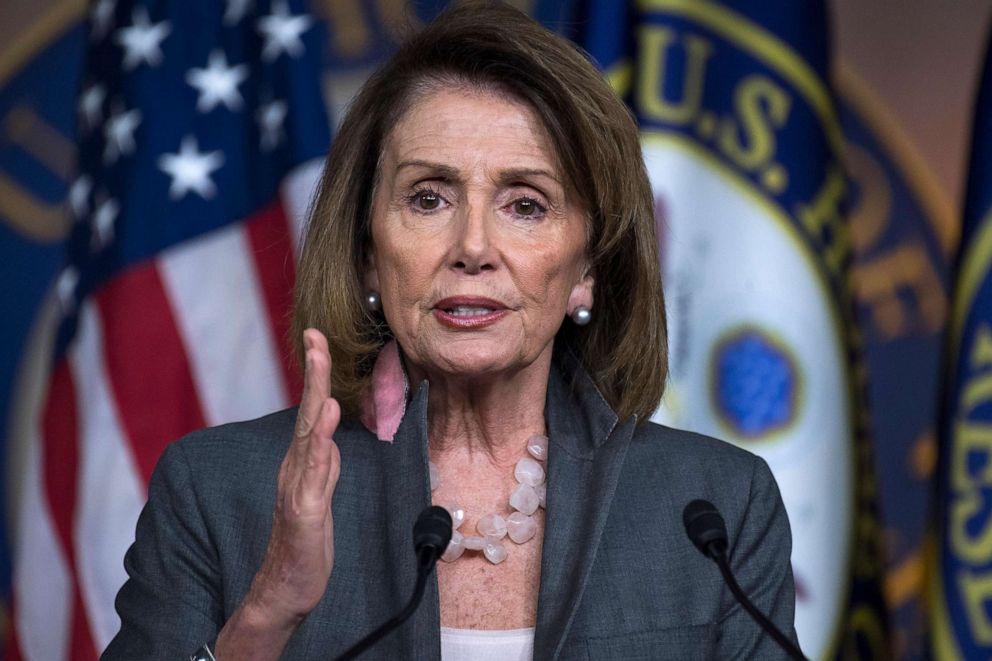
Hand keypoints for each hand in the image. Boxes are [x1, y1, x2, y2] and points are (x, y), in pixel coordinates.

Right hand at [216, 329, 340, 657]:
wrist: (287, 589)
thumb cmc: (304, 543)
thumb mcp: (320, 497)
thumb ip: (323, 467)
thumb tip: (329, 439)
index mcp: (302, 462)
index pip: (313, 410)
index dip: (317, 374)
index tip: (318, 337)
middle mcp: (295, 467)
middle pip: (309, 412)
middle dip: (314, 371)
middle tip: (316, 335)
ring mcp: (297, 487)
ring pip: (309, 435)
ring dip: (316, 398)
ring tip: (320, 364)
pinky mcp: (304, 511)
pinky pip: (312, 473)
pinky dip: (319, 445)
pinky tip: (327, 422)